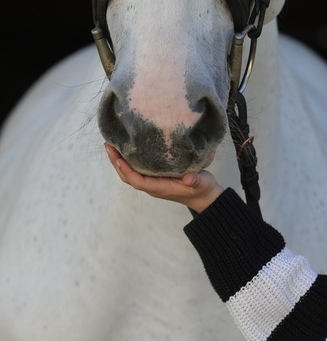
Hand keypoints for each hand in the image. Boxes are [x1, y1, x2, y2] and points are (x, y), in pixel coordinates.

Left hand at [104, 143, 223, 212]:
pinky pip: (136, 169)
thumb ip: (195, 180)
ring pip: (130, 173)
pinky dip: (128, 160)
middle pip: (128, 176)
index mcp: (159, 188)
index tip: (118, 158)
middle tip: (108, 145)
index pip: (137, 181)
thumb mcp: (201, 183)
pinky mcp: (155, 177)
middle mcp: (152, 186)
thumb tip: (188, 179)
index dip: (127, 171)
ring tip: (112, 145)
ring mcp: (153, 182)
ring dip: (119, 161)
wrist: (204, 196)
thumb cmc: (202, 189)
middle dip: (116, 162)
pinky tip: (127, 148)